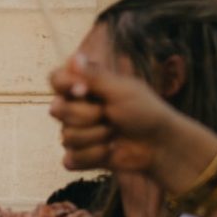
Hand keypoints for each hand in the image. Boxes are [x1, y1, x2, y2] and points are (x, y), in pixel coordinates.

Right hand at [47, 55, 216, 184]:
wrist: (160, 145)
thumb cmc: (145, 112)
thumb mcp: (123, 90)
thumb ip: (95, 76)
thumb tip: (74, 57)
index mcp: (85, 88)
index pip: (56, 79)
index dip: (64, 85)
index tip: (83, 90)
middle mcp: (76, 109)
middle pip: (57, 110)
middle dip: (86, 115)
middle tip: (109, 115)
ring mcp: (76, 133)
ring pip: (66, 137)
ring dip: (96, 137)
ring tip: (114, 134)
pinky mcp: (79, 156)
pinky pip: (71, 159)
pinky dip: (93, 156)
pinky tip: (109, 151)